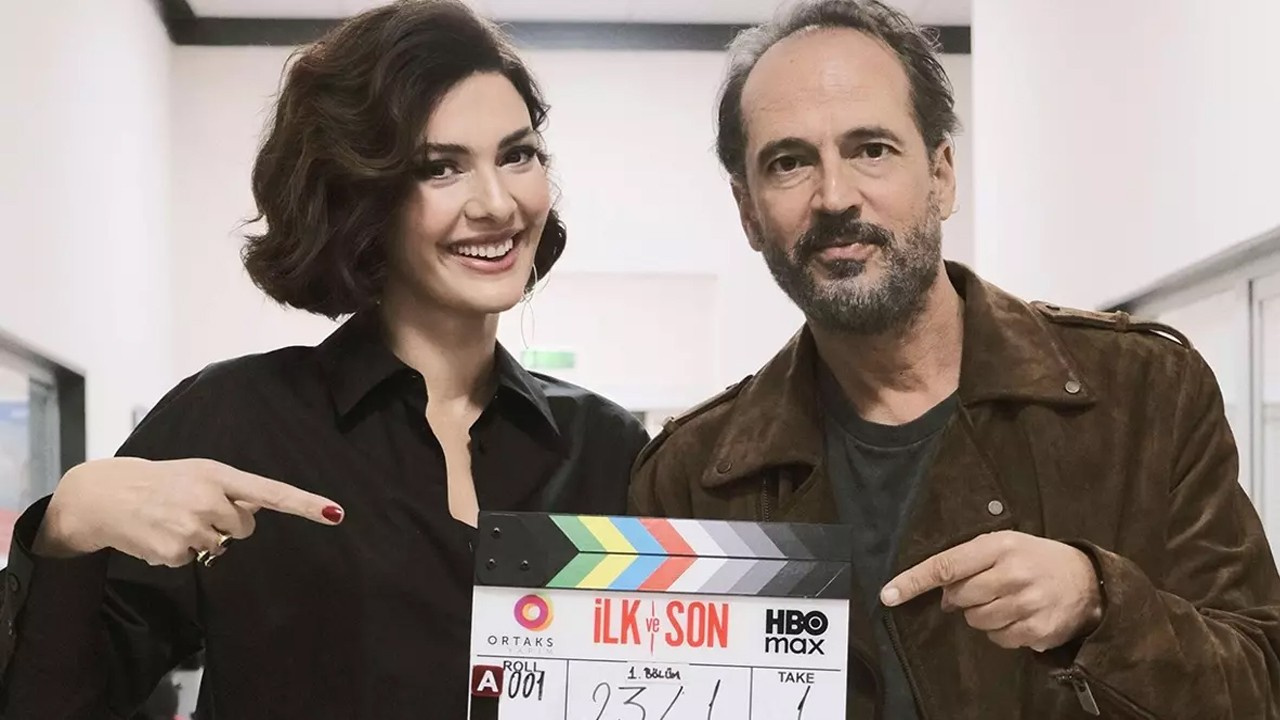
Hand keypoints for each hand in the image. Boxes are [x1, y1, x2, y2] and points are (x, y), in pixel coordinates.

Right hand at [34, 457, 343, 565]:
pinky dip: (178, 552)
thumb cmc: (161, 482)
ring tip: (173, 520)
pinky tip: (160, 534)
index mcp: (219, 475)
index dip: (305, 504)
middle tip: (194, 510)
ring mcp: (192, 527)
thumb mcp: (199, 473)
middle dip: (226, 524)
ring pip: (219, 546)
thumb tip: (265, 503)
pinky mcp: (175, 552)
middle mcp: (209, 499)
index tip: (335, 513)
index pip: (272, 492)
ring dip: (201, 538)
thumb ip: (233, 488)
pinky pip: (193, 560)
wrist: (106, 495)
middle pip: (245, 527)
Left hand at [881, 531, 1102, 651]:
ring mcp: (1026, 605)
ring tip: (1003, 600)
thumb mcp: (1005, 544)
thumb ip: (969, 561)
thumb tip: (939, 593)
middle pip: (959, 598)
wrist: (1088, 581)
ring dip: (980, 615)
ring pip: (976, 621)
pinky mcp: (1037, 631)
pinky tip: (1017, 615)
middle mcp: (1013, 575)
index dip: (914, 581)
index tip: (889, 594)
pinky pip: (998, 639)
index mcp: (1000, 547)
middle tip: (981, 589)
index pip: (946, 565)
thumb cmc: (1036, 558)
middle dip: (960, 598)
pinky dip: (1000, 631)